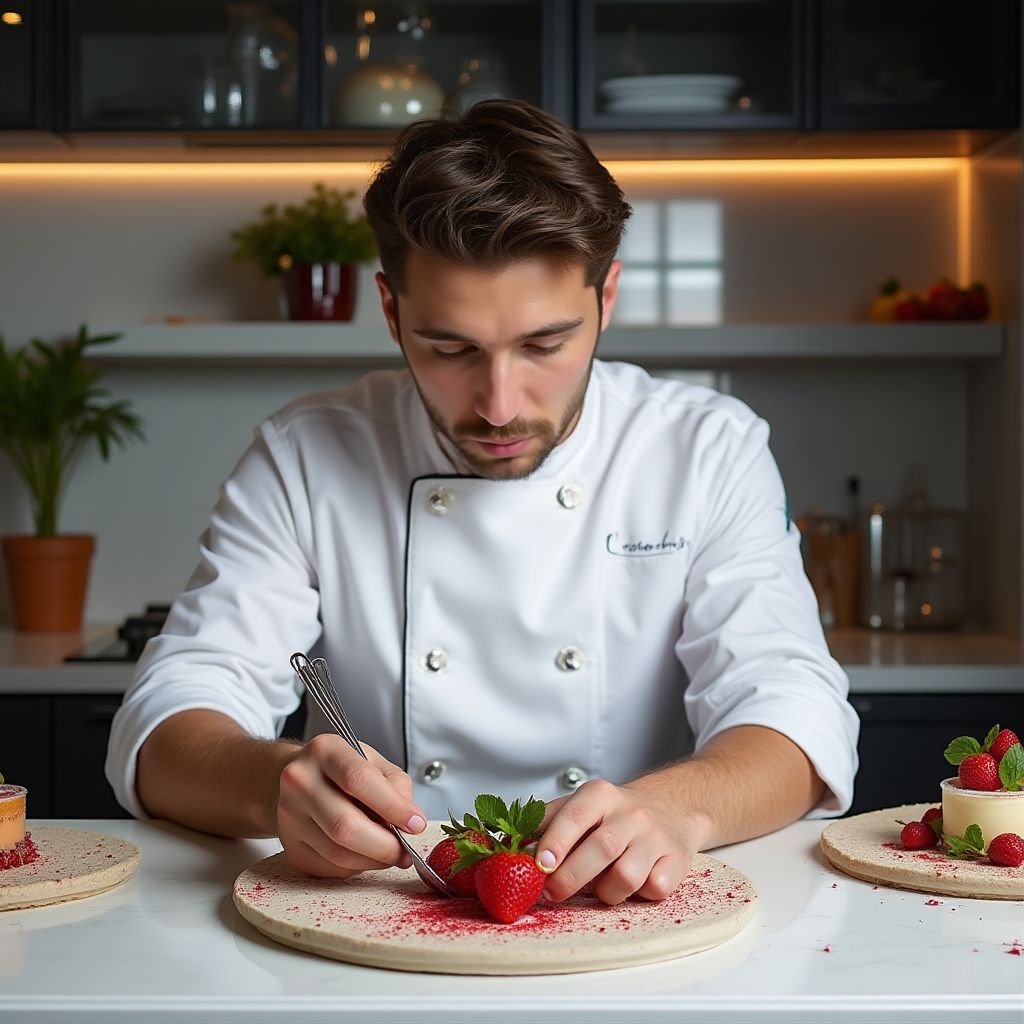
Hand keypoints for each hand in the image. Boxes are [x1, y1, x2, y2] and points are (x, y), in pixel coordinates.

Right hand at [276, 734, 426, 877]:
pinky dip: (356, 867)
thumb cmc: (342, 769)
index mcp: (325, 751)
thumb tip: (411, 823)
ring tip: (391, 854)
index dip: (392, 806)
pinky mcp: (290, 846)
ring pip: (338, 853)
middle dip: (385, 845)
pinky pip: (330, 868)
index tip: (416, 824)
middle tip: (406, 852)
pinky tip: (366, 855)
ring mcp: (289, 816)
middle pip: (345, 825)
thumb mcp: (372, 761)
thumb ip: (395, 786)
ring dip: (373, 860)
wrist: (298, 779)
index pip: (359, 780)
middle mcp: (300, 781)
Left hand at [533, 779, 698, 905]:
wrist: (670, 808)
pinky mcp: (676, 861)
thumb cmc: (612, 815)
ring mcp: (655, 837)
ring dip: (605, 892)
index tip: (541, 865)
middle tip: (552, 893)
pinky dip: (638, 896)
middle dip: (571, 877)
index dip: (557, 841)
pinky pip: (653, 890)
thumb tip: (503, 846)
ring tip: (599, 886)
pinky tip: (633, 886)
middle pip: (601, 849)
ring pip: (626, 877)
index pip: (575, 815)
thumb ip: (542, 824)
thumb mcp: (579, 807)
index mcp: (600, 794)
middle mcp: (630, 812)